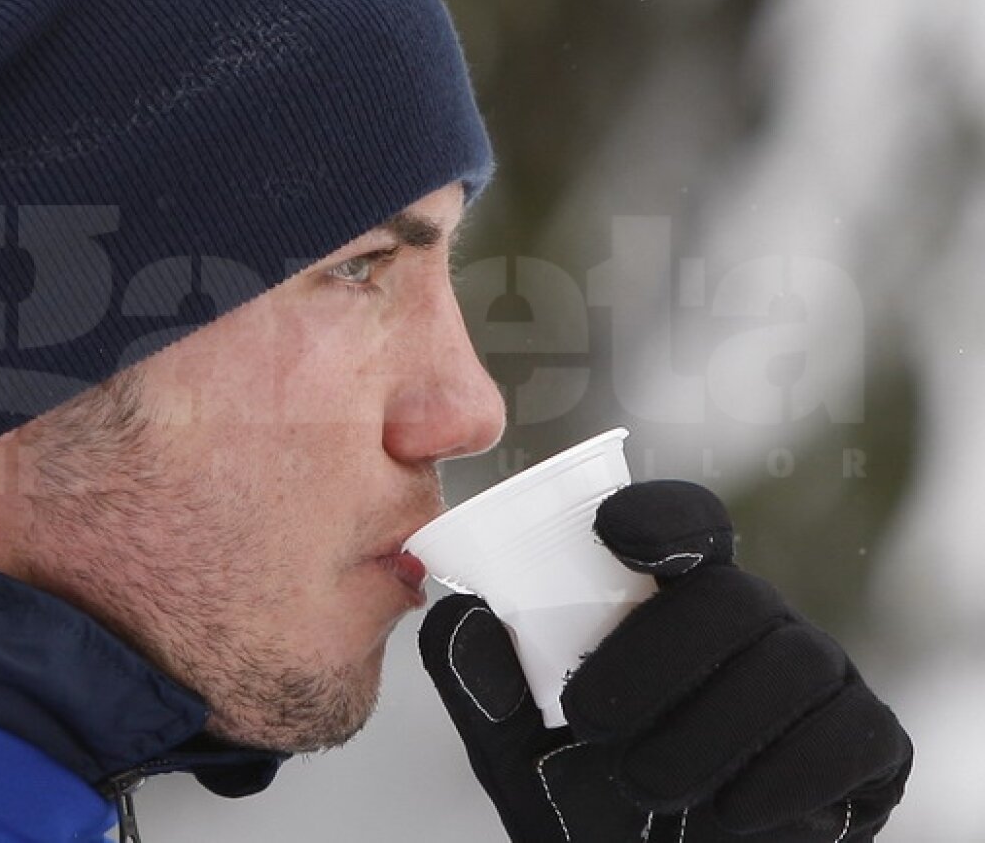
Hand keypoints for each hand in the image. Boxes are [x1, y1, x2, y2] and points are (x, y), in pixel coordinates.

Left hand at [419, 480, 911, 841]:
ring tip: (643, 783)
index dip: (661, 516)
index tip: (613, 531)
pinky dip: (779, 778)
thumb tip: (459, 613)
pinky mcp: (868, 744)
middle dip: (657, 657)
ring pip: (788, 660)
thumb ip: (485, 684)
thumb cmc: (587, 803)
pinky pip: (845, 734)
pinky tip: (728, 812)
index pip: (687, 524)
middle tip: (588, 721)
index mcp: (674, 600)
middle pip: (730, 595)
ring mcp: (818, 678)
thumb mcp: (516, 749)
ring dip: (704, 729)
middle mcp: (754, 623)